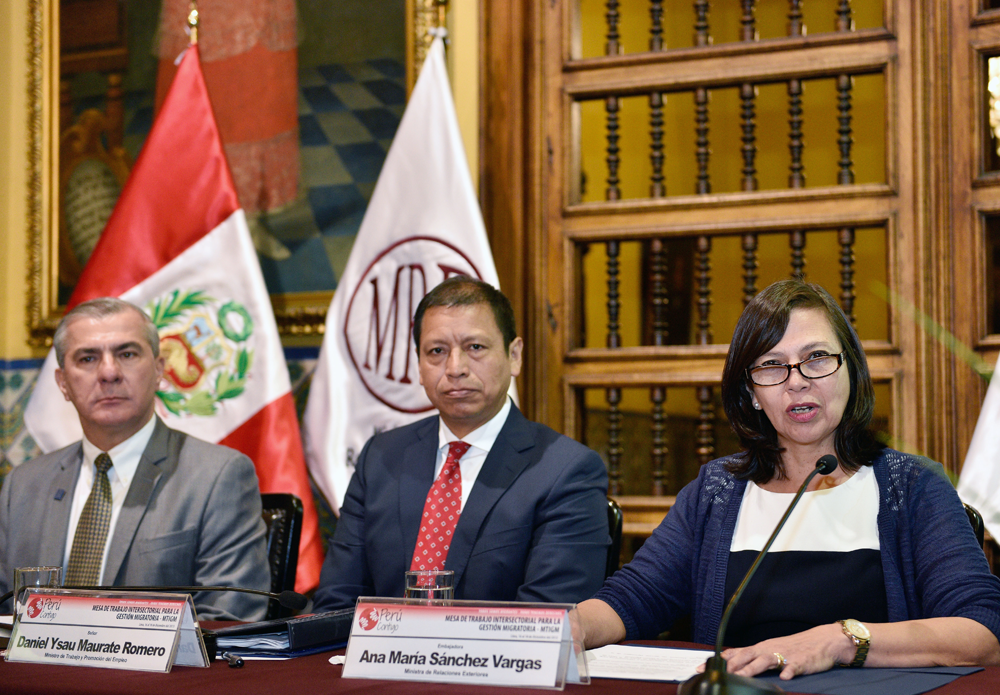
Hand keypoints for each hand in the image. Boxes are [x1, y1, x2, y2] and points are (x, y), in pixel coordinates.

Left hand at [716, 623, 852, 679]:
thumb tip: (731, 663)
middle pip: (746, 656)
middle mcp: (768, 650)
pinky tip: (784, 678)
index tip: (701, 667)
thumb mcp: (769, 650)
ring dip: (752, 668)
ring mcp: (784, 655)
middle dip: (731, 665)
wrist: (822, 641)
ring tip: (741, 676)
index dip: (718, 660)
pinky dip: (788, 672)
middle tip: (717, 673)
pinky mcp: (800, 662)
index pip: (735, 653)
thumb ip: (752, 657)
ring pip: (765, 661)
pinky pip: (793, 668)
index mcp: (760, 648)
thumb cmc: (794, 647)